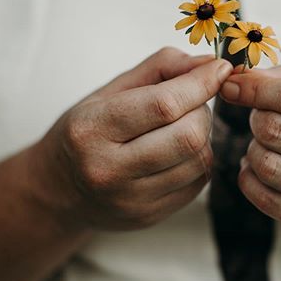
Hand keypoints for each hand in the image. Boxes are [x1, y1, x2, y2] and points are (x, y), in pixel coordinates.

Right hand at [32, 47, 232, 230]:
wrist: (58, 190)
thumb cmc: (88, 130)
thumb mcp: (111, 90)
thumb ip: (161, 67)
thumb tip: (210, 63)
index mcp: (91, 128)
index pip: (163, 105)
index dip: (201, 84)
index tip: (221, 68)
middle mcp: (107, 169)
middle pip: (188, 136)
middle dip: (201, 111)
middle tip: (190, 103)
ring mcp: (128, 200)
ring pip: (199, 161)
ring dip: (202, 137)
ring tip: (181, 128)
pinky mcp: (148, 216)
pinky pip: (198, 183)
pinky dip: (198, 161)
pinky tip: (178, 153)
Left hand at [219, 65, 280, 241]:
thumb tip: (241, 77)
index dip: (256, 89)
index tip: (232, 84)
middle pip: (276, 131)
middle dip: (258, 117)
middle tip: (264, 116)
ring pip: (267, 165)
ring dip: (254, 148)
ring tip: (266, 143)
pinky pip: (266, 199)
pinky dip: (250, 178)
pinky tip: (258, 167)